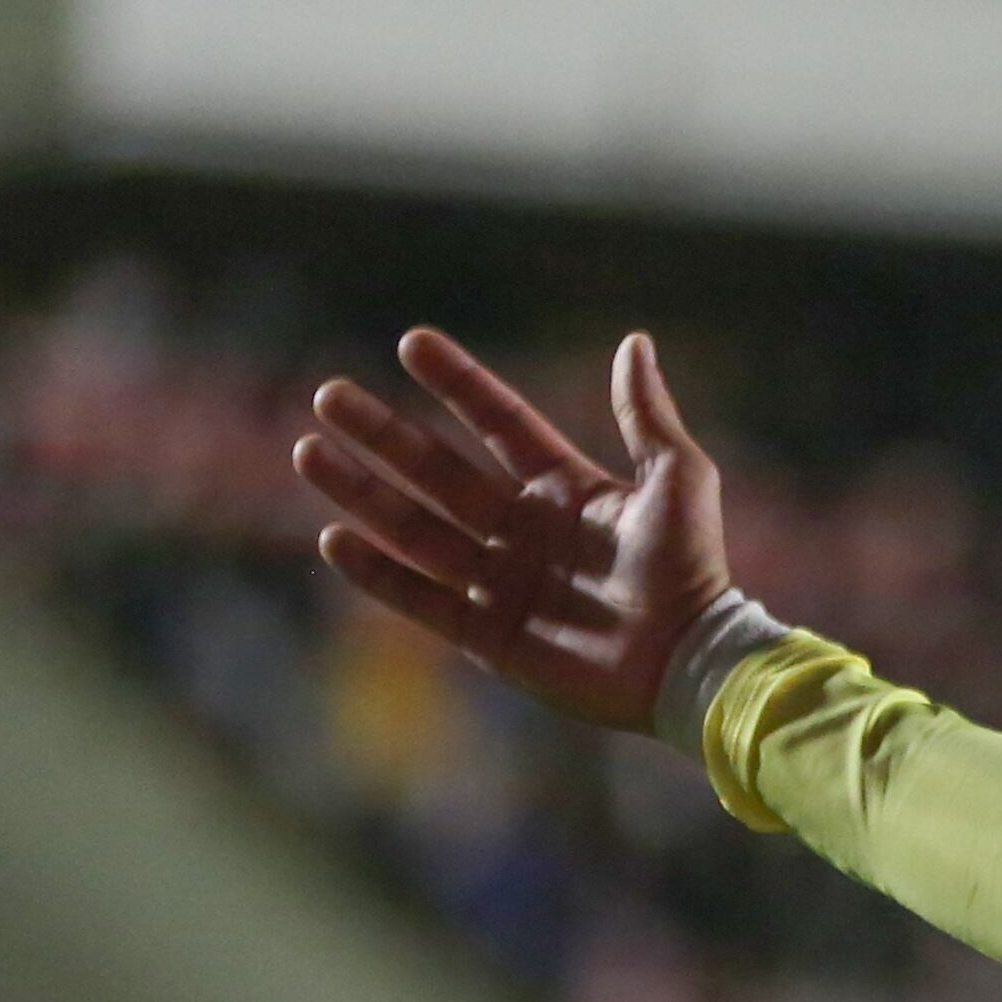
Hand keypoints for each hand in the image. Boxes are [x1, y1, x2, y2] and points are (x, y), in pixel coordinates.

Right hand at [295, 328, 729, 733]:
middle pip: (439, 472)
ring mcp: (504, 582)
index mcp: (568, 489)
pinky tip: (334, 538)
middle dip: (384, 435)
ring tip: (309, 452)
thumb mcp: (678, 480)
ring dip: (362, 493)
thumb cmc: (691, 570)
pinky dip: (378, 573)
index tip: (412, 342)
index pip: (500, 424)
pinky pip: (422, 599)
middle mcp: (526, 530)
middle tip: (329, 395)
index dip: (460, 386)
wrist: (688, 660)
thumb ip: (647, 416)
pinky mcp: (489, 635)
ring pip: (417, 529)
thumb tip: (633, 341)